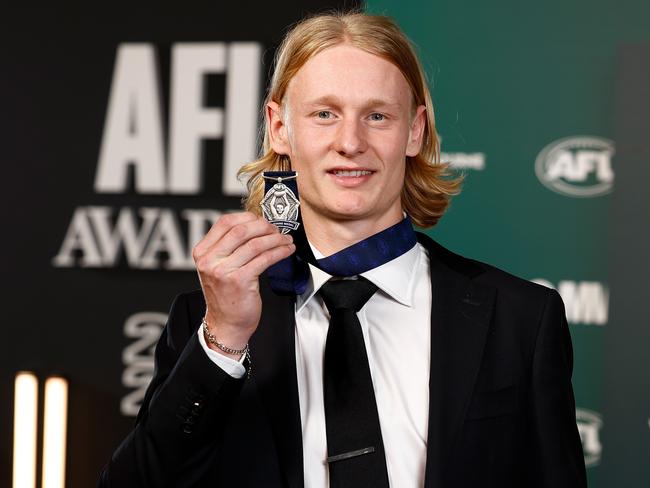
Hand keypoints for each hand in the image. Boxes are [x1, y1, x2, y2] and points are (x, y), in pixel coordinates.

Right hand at [192, 212, 294, 357]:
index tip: (262, 221)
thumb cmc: (226, 295)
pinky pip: (264, 259)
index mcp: (202, 252)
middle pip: (241, 230)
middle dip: (264, 227)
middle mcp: (209, 260)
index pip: (225, 222)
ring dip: (276, 239)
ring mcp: (223, 271)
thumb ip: (228, 247)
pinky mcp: (240, 281)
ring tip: (286, 240)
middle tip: (277, 230)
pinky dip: (279, 252)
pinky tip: (286, 250)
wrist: (226, 324)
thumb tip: (255, 225)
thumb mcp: (217, 267)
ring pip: (255, 244)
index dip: (247, 217)